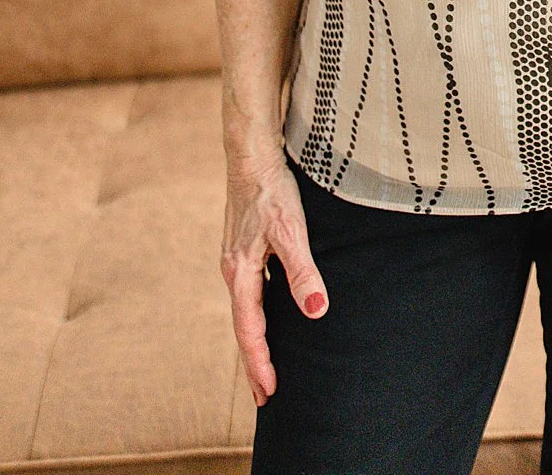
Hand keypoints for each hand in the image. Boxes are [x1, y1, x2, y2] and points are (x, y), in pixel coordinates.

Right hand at [219, 147, 328, 404]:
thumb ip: (303, 272)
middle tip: (265, 397)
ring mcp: (238, 259)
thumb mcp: (291, 231)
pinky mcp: (246, 247)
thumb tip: (316, 313)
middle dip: (254, 361)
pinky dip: (260, 314)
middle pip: (244, 326)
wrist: (252, 155)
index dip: (259, 363)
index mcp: (240, 273)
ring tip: (267, 365)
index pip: (250, 331)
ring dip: (257, 339)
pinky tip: (272, 316)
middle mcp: (234, 270)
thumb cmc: (271, 191)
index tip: (269, 393)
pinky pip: (252, 292)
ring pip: (247, 309)